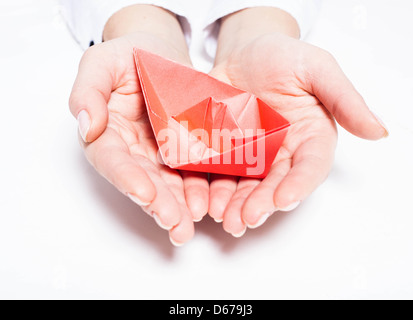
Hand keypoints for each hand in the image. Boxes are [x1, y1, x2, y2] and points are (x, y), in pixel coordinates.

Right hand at [69, 6, 208, 245]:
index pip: (113, 159)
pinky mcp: (185, 151)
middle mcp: (133, 150)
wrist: (162, 54)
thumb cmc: (129, 53)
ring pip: (168, 184)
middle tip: (175, 225)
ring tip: (190, 226)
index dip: (127, 178)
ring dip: (179, 206)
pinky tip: (210, 204)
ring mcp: (160, 154)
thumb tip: (86, 126)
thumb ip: (89, 91)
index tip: (143, 194)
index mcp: (108, 132)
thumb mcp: (103, 62)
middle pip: (143, 181)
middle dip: (158, 204)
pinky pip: (192, 172)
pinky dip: (200, 190)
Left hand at [208, 8, 387, 236]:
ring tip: (222, 216)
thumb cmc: (284, 56)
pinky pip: (215, 172)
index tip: (284, 200)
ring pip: (243, 185)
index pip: (309, 167)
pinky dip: (208, 187)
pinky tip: (201, 199)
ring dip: (232, 203)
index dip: (298, 185)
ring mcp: (250, 155)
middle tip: (245, 219)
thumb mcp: (316, 68)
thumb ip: (344, 99)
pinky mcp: (223, 151)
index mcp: (309, 138)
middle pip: (273, 184)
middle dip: (260, 203)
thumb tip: (378, 131)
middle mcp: (281, 153)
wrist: (244, 53)